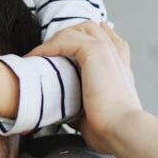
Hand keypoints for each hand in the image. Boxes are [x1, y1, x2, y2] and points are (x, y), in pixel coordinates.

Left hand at [27, 21, 141, 152]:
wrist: (121, 129)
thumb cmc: (108, 129)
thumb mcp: (92, 112)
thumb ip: (78, 104)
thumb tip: (61, 109)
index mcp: (120, 67)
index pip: (107, 39)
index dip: (85, 39)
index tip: (62, 47)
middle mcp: (115, 55)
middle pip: (90, 28)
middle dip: (66, 35)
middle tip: (45, 52)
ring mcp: (107, 50)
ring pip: (77, 30)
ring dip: (55, 39)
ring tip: (38, 54)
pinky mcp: (96, 51)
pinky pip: (66, 39)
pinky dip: (48, 47)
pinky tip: (36, 57)